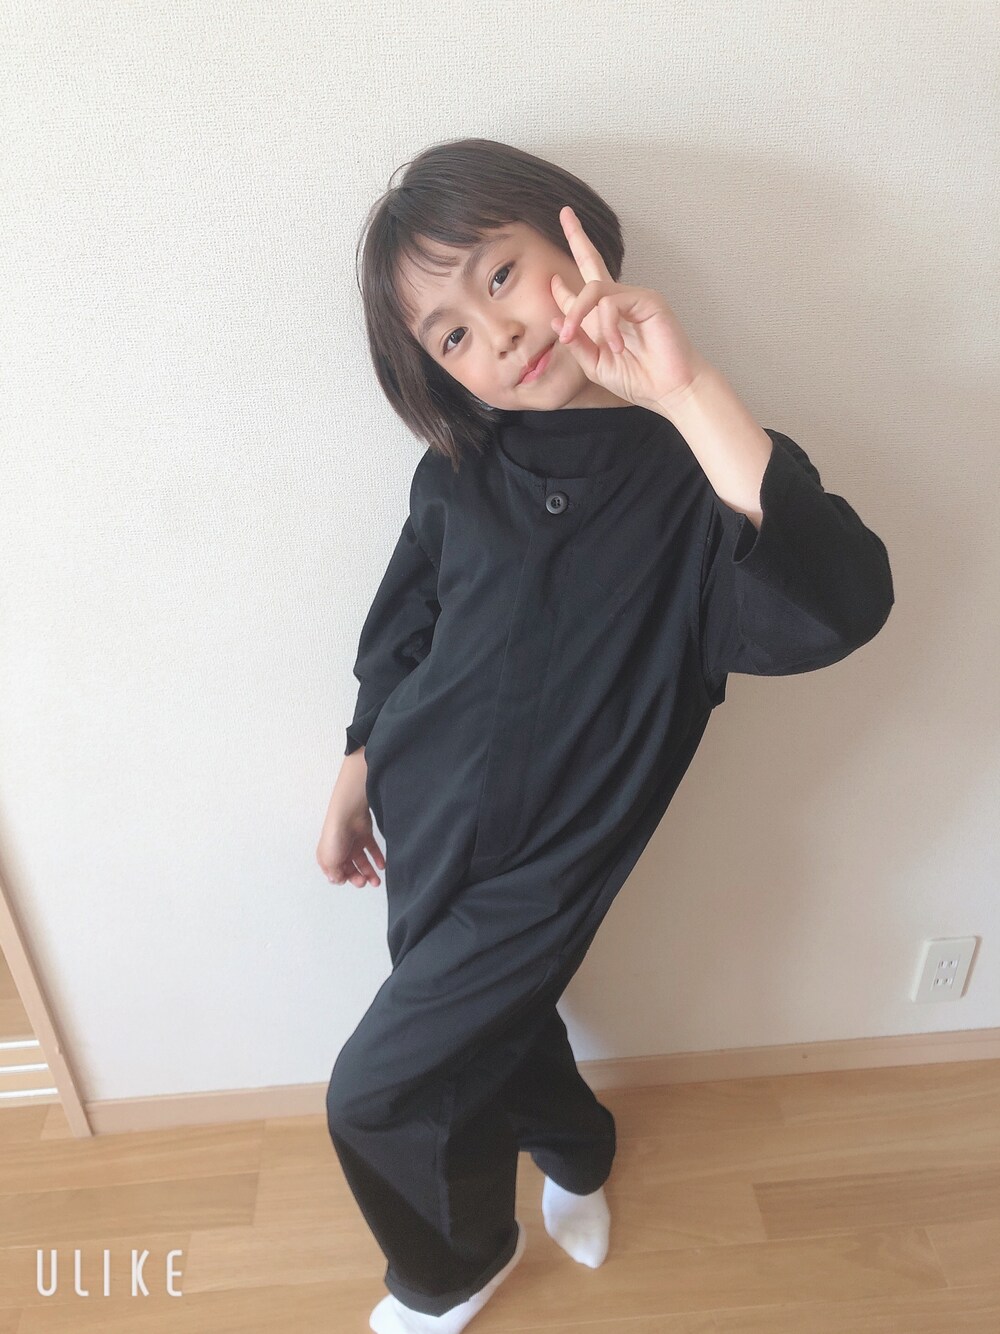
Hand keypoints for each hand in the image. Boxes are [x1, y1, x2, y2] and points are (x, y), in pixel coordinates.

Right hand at [317, 759, 385, 887]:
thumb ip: (334, 874)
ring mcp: (352, 843)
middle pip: (350, 869)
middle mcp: (339, 850)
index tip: (349, 881)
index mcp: (327, 857)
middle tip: (364, 882)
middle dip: (358, 878)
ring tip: (376, 881)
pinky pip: (372, 850)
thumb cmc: (335, 835)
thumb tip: (338, 880)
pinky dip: (377, 858)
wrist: (348, 815)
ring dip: (369, 873)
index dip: (343, 879)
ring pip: (362, 862)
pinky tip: (381, 866)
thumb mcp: (329, 861)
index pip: (336, 873)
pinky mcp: (364, 836)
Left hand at [550, 205, 708, 412]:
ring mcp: (633, 299)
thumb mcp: (596, 365)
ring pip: (593, 290)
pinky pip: (612, 302)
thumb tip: (555, 320)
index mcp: (604, 319)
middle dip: (577, 237)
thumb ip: (577, 343)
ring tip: (572, 336)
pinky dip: (607, 324)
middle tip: (565, 213)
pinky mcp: (647, 299)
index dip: (562, 289)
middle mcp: (618, 303)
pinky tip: (615, 345)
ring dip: (577, 314)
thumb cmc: (638, 380)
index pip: (580, 293)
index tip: (552, 281)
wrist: (669, 390)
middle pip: (593, 262)